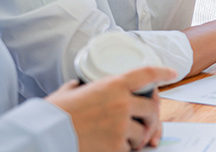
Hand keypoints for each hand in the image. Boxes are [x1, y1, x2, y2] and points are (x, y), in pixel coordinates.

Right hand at [45, 66, 176, 151]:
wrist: (43, 137)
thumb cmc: (52, 115)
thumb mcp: (69, 92)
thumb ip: (82, 88)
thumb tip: (79, 87)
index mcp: (112, 85)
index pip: (146, 73)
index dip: (162, 72)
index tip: (172, 73)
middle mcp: (122, 103)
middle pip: (152, 107)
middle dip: (153, 116)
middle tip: (149, 121)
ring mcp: (121, 125)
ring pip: (143, 131)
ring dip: (138, 136)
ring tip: (125, 138)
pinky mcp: (116, 146)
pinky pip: (130, 148)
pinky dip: (124, 149)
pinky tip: (114, 146)